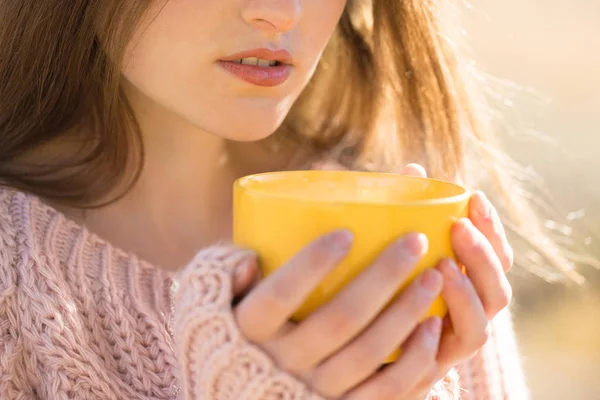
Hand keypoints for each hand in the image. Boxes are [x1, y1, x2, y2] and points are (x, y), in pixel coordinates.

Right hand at [233, 231, 445, 398]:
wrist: (245, 395)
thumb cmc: (235, 336)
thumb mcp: (215, 306)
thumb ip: (225, 278)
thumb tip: (248, 257)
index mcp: (251, 331)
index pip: (279, 295)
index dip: (312, 264)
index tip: (346, 233)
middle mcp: (283, 362)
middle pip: (339, 318)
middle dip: (382, 277)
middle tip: (413, 241)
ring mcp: (315, 391)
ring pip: (369, 353)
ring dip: (406, 313)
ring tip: (432, 276)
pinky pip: (386, 391)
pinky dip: (413, 360)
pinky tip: (431, 327)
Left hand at [392, 167, 513, 396]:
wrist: (347, 352)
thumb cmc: (373, 290)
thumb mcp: (388, 251)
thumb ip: (403, 215)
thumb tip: (413, 169)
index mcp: (462, 287)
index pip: (493, 258)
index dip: (491, 229)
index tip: (474, 197)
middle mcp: (464, 316)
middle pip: (497, 290)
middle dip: (484, 255)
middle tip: (459, 227)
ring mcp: (449, 344)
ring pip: (482, 326)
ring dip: (468, 293)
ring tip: (443, 266)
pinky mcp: (430, 368)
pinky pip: (451, 353)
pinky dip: (446, 330)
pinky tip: (425, 313)